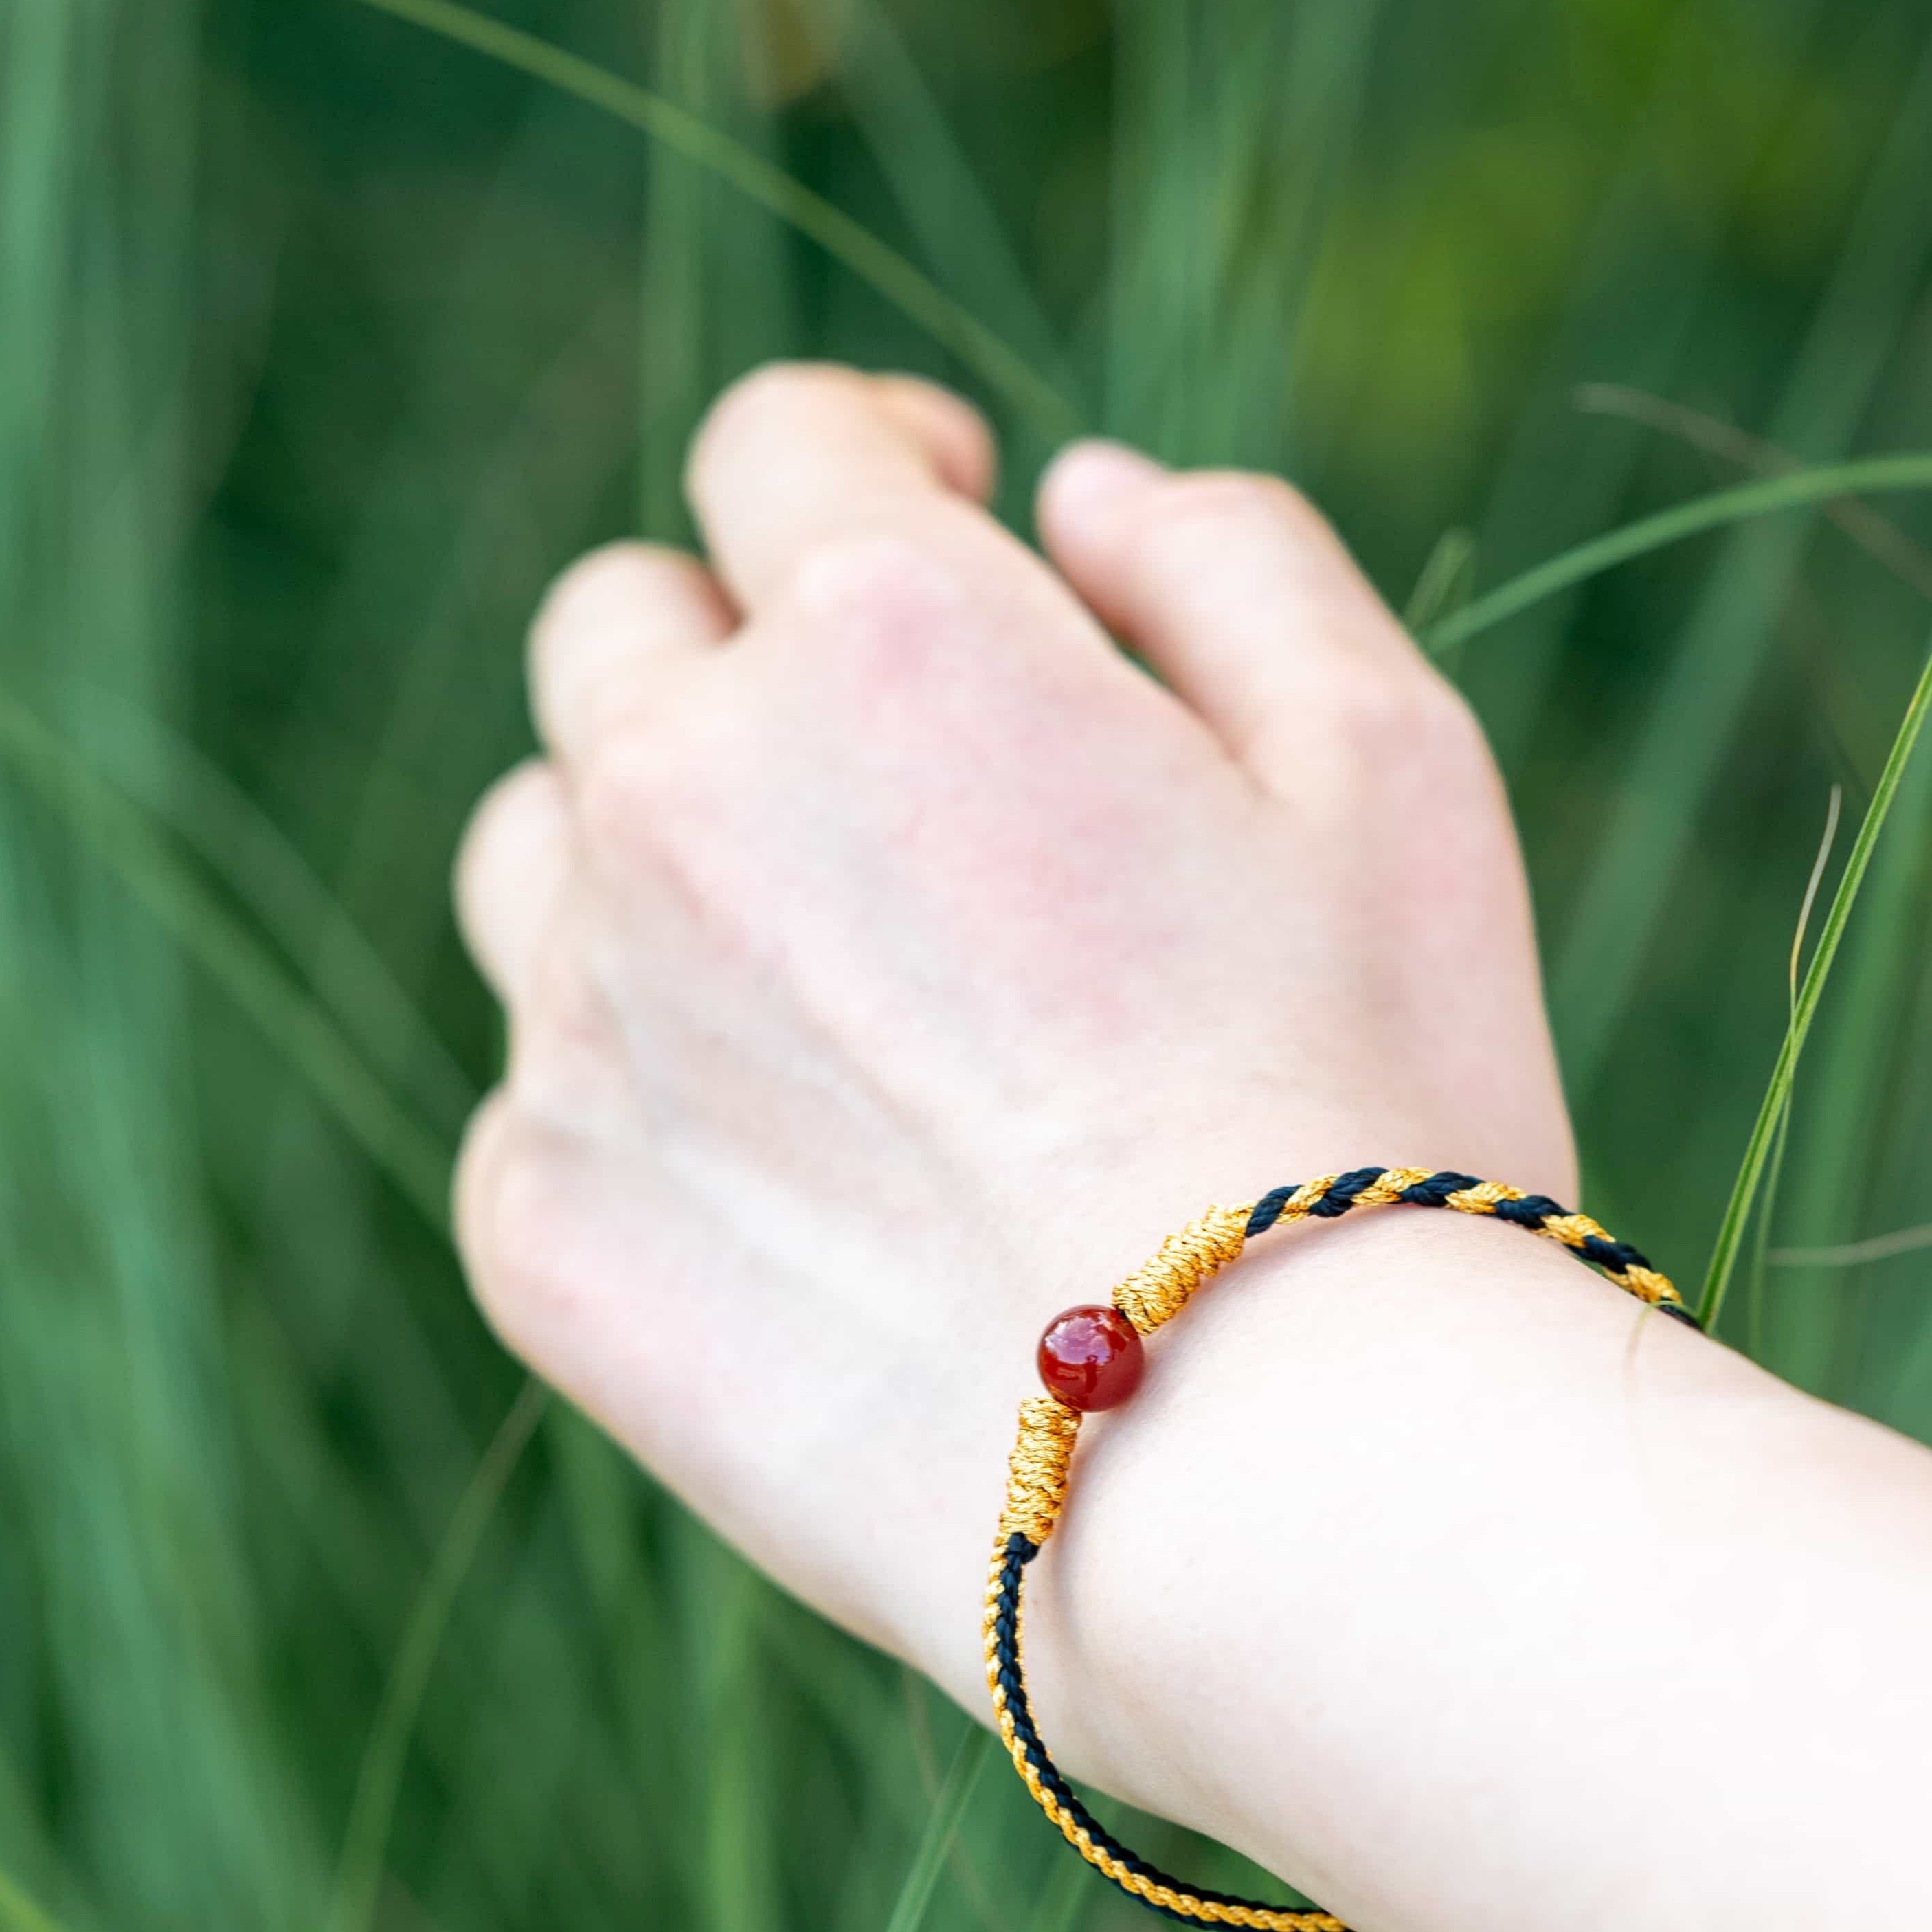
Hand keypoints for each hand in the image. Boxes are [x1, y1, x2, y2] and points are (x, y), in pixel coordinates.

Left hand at [451, 362, 1570, 1713]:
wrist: (1279, 1486)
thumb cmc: (1379, 1114)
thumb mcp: (1392, 767)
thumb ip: (1230, 560)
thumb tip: (1073, 494)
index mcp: (887, 637)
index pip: (780, 445)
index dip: (868, 462)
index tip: (936, 523)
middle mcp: (681, 795)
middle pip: (623, 635)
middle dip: (744, 657)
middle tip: (892, 781)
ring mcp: (585, 1021)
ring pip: (540, 849)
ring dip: (651, 857)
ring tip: (835, 990)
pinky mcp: (544, 1230)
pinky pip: (539, 1087)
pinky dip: (641, 1093)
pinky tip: (810, 1187)